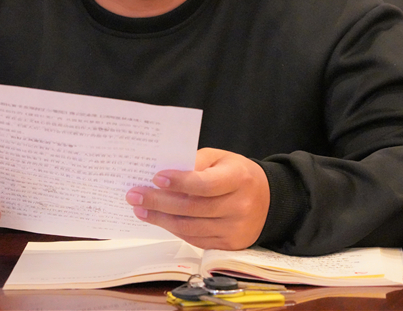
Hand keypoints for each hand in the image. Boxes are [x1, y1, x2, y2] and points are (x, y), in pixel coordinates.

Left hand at [125, 148, 269, 249]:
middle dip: (159, 202)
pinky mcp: (228, 244)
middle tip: (134, 195)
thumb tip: (165, 173)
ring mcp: (234, 229)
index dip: (179, 182)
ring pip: (189, 228)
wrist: (268, 200)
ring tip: (140, 209)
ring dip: (160, 219)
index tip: (155, 177)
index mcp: (239, 178)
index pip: (205, 184)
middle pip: (192, 208)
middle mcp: (239, 206)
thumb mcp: (221, 158)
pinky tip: (159, 220)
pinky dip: (173, 229)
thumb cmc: (237, 174)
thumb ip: (196, 162)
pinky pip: (194, 239)